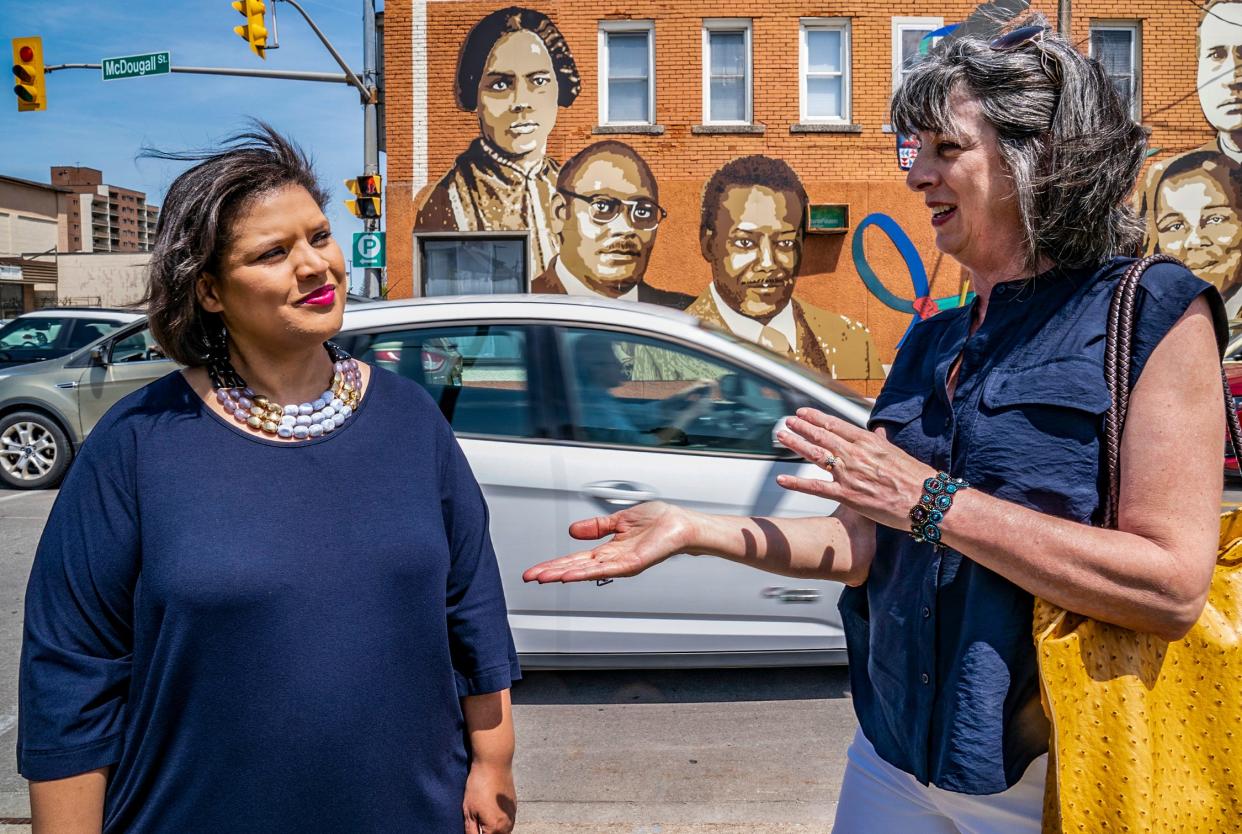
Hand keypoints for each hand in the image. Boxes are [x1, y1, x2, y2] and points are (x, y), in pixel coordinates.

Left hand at [462, 761, 514, 833]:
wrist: (494, 764)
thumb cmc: (479, 786)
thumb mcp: (469, 811)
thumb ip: (471, 831)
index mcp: (495, 828)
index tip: (473, 829)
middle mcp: (507, 825)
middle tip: (477, 826)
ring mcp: (512, 815)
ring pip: (505, 833)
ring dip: (495, 832)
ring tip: (484, 823)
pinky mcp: (514, 807)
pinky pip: (509, 823)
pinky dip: (501, 824)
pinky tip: (492, 816)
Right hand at [522, 501, 695, 582]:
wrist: (681, 524)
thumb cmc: (659, 522)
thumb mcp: (619, 520)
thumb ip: (596, 527)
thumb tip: (573, 531)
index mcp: (607, 549)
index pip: (575, 559)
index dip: (554, 563)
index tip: (534, 570)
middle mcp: (612, 559)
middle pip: (575, 567)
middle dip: (550, 572)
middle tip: (529, 577)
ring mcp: (621, 563)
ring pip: (585, 571)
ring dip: (562, 574)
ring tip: (543, 578)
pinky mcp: (631, 563)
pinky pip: (605, 569)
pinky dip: (586, 573)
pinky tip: (570, 575)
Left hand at [775, 408, 935, 530]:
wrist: (924, 500)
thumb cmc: (915, 477)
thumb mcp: (895, 451)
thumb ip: (880, 442)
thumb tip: (877, 432)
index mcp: (867, 441)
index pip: (835, 424)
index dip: (816, 417)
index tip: (803, 412)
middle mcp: (854, 454)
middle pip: (821, 436)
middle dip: (802, 427)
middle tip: (788, 421)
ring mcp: (848, 474)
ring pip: (815, 455)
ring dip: (796, 444)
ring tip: (782, 436)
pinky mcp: (846, 495)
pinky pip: (815, 487)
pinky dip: (796, 483)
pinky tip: (781, 479)